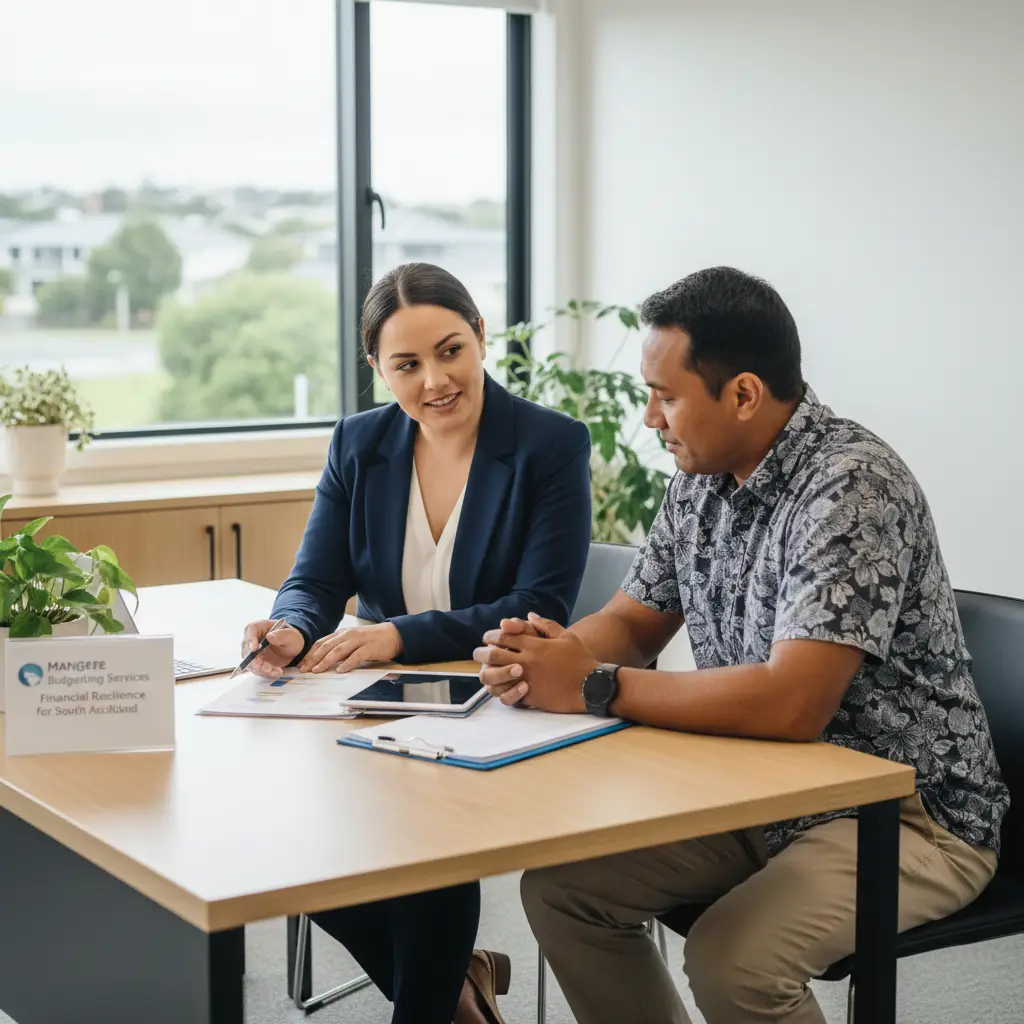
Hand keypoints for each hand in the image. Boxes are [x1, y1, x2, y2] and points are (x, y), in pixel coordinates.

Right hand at [241, 620, 304, 678]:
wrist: (293, 647)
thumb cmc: (290, 637)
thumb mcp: (291, 635)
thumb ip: (281, 635)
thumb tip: (269, 636)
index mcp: (260, 627)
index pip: (250, 629)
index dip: (250, 639)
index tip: (254, 648)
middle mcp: (252, 639)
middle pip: (247, 649)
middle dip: (256, 660)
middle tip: (267, 667)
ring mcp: (253, 652)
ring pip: (251, 663)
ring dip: (263, 669)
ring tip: (277, 671)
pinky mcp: (257, 662)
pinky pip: (258, 670)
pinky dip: (267, 673)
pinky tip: (277, 672)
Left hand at [299, 622, 402, 673]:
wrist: (394, 634)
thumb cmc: (372, 640)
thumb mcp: (353, 640)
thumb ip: (340, 647)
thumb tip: (323, 661)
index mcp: (342, 633)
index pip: (322, 643)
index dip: (310, 654)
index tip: (302, 665)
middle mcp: (348, 635)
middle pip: (327, 647)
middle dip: (314, 658)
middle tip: (305, 669)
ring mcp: (359, 641)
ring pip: (339, 650)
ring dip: (326, 661)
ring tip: (318, 670)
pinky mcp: (369, 648)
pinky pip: (356, 656)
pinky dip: (347, 663)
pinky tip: (340, 670)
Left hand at [474, 612, 597, 712]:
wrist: (591, 685)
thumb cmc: (580, 659)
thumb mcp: (566, 636)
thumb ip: (546, 625)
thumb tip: (529, 616)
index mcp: (534, 645)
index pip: (505, 636)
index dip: (492, 636)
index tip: (487, 637)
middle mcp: (527, 661)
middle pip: (494, 654)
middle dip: (483, 653)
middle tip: (479, 653)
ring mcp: (527, 679)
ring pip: (497, 676)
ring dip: (488, 672)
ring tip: (484, 671)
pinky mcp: (531, 696)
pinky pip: (508, 693)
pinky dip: (501, 690)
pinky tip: (498, 687)